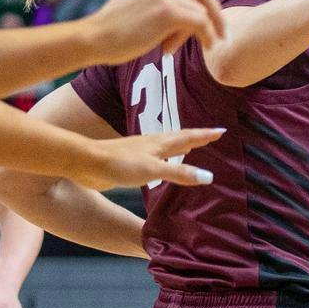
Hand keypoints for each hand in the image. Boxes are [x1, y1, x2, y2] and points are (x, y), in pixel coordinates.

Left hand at [73, 125, 224, 192]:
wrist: (87, 163)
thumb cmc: (119, 163)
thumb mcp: (153, 169)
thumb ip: (180, 173)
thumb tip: (209, 177)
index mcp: (160, 143)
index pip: (189, 137)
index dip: (205, 135)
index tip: (222, 130)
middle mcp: (152, 144)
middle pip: (179, 138)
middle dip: (196, 138)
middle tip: (211, 136)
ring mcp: (141, 153)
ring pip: (167, 148)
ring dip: (181, 147)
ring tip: (191, 147)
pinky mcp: (131, 163)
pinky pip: (156, 160)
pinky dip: (166, 160)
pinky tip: (162, 164)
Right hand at [82, 0, 245, 64]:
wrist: (95, 38)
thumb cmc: (116, 30)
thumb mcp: (140, 4)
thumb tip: (192, 15)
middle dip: (220, 10)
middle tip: (228, 30)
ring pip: (202, 8)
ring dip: (210, 29)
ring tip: (210, 44)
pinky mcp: (166, 10)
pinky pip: (199, 21)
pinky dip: (207, 35)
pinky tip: (206, 46)